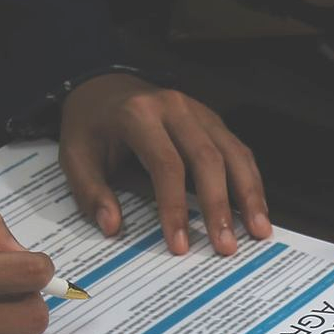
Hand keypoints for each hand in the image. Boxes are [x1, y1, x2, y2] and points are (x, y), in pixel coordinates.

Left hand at [59, 74, 271, 256]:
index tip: (179, 244)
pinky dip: (251, 182)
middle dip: (219, 207)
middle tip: (226, 246)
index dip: (175, 207)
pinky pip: (239, 151)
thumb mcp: (74, 156)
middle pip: (208, 159)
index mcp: (138, 114)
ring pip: (233, 153)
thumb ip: (91, 192)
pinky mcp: (214, 122)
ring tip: (259, 231)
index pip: (166, 165)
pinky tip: (257, 210)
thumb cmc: (92, 126)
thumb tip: (113, 226)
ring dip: (249, 195)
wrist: (104, 87)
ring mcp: (200, 112)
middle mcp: (175, 108)